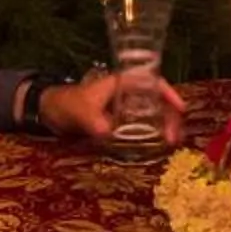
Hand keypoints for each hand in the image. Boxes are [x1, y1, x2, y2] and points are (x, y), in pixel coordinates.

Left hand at [41, 70, 187, 145]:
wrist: (49, 113)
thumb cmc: (66, 104)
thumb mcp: (80, 111)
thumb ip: (93, 120)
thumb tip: (108, 133)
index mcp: (121, 84)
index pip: (152, 83)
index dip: (169, 93)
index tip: (181, 109)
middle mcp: (127, 95)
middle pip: (157, 101)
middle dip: (169, 117)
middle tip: (173, 138)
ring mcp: (124, 109)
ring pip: (152, 115)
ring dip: (163, 127)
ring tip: (170, 144)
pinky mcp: (119, 123)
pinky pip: (140, 127)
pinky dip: (151, 135)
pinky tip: (156, 148)